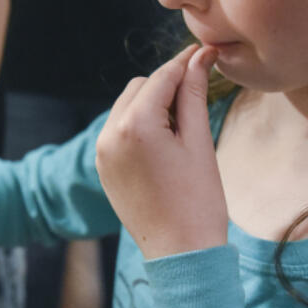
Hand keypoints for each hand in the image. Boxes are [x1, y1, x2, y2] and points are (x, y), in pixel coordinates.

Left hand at [95, 45, 226, 258]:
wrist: (180, 253)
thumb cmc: (198, 200)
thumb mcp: (199, 142)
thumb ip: (194, 95)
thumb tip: (199, 59)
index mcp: (135, 125)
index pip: (161, 77)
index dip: (185, 63)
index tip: (205, 53)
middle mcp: (109, 134)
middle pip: (139, 87)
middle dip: (166, 84)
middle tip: (198, 91)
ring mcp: (102, 152)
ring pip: (126, 107)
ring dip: (151, 103)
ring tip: (183, 121)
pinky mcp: (102, 167)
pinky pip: (118, 130)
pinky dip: (138, 125)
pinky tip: (164, 139)